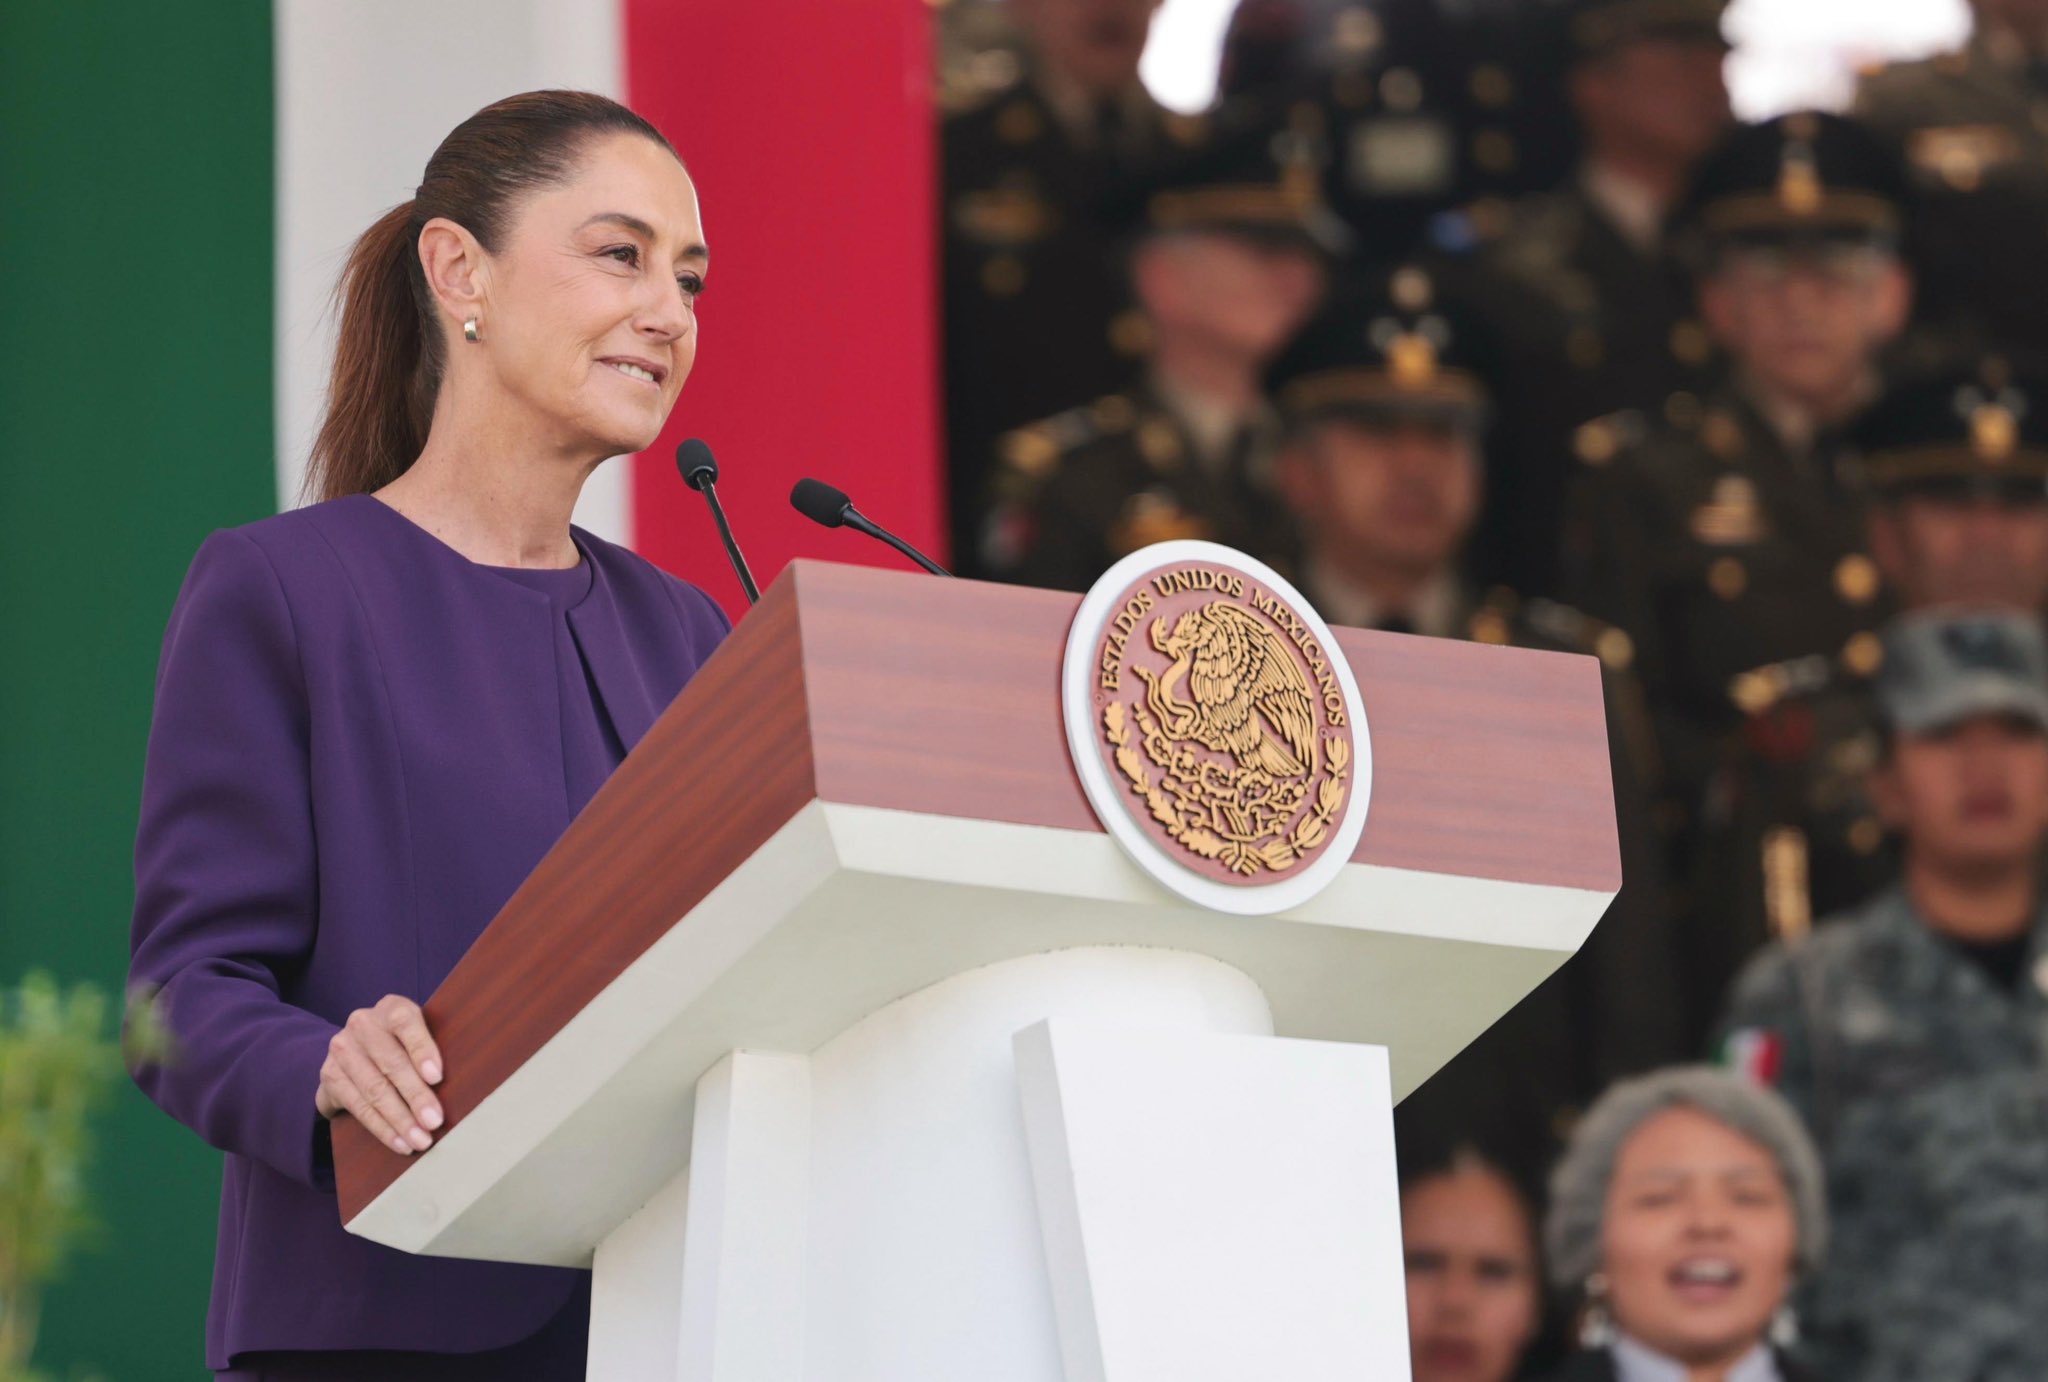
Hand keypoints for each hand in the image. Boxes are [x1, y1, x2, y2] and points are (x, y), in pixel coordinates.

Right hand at [315, 994, 444, 1155]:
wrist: (355, 1053)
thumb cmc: (402, 1045)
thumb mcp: (417, 1036)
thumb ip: (435, 1048)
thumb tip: (466, 1082)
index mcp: (391, 1008)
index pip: (405, 1022)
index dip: (422, 1049)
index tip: (436, 1077)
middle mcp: (363, 1023)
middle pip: (391, 1063)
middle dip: (415, 1096)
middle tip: (435, 1122)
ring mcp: (342, 1048)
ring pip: (374, 1089)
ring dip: (400, 1119)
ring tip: (420, 1140)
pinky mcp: (330, 1075)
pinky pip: (358, 1107)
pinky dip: (382, 1128)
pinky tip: (400, 1142)